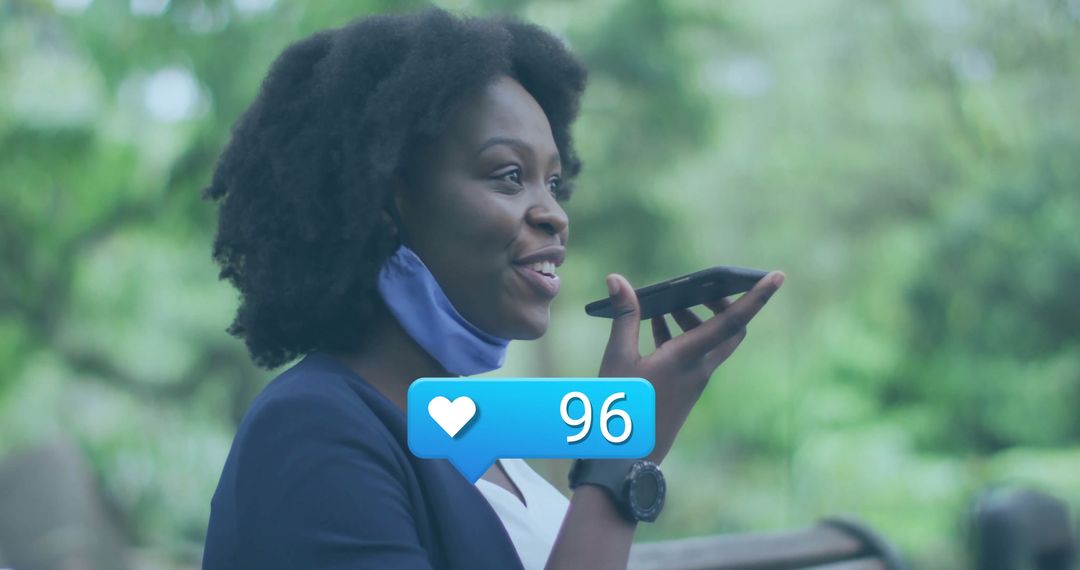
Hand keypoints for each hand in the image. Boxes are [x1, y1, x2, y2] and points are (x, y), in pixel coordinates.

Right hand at [596, 271, 784, 464]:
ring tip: (667, 305)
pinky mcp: (686, 388)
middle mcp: (700, 368)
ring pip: (713, 341)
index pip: (733, 321)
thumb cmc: (622, 406)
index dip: (757, 296)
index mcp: (689, 357)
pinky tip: (657, 326)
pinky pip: (697, 353)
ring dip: (698, 318)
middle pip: (731, 329)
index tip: (778, 275)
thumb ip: (624, 316)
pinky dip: (685, 334)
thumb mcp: (619, 357)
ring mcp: (695, 380)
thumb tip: (617, 279)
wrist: (628, 455)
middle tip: (704, 287)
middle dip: (724, 304)